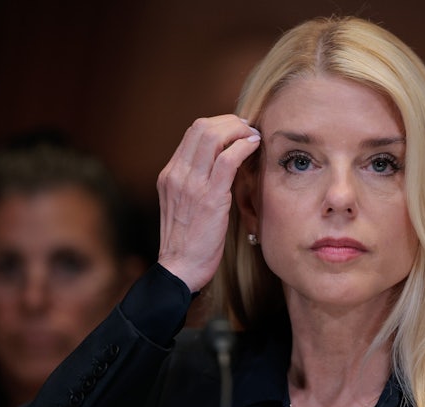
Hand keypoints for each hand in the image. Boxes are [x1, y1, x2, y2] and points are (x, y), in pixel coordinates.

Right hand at [157, 115, 260, 291]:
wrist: (180, 268)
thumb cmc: (189, 241)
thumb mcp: (186, 205)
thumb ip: (197, 183)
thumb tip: (223, 165)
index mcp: (170, 174)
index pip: (192, 133)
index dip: (218, 125)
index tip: (237, 131)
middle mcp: (176, 174)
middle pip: (201, 127)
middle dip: (230, 122)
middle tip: (248, 129)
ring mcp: (191, 184)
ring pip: (212, 136)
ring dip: (238, 130)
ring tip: (253, 136)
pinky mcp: (209, 197)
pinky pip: (227, 159)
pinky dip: (243, 146)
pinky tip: (254, 146)